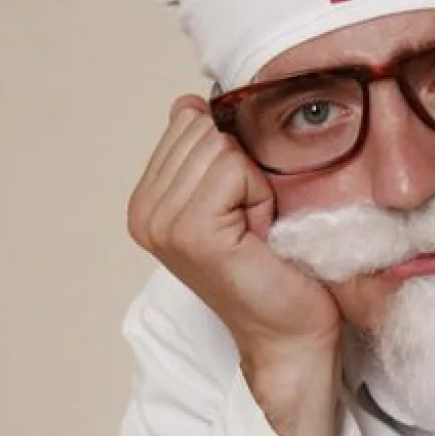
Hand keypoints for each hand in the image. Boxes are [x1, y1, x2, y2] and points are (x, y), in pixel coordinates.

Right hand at [127, 96, 342, 364]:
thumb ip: (205, 152)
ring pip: (219, 146)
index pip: (186, 121)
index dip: (229, 155)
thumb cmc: (272, 271)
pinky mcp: (191, 231)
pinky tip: (259, 235)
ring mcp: (162, 223)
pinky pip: (235, 168)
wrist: (289, 333)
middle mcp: (144, 212)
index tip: (238, 208)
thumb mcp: (232, 198)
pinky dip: (260, 196)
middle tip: (250, 223)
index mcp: (146, 201)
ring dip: (253, 184)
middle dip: (242, 168)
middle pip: (202, 129)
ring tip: (254, 231)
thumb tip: (190, 103)